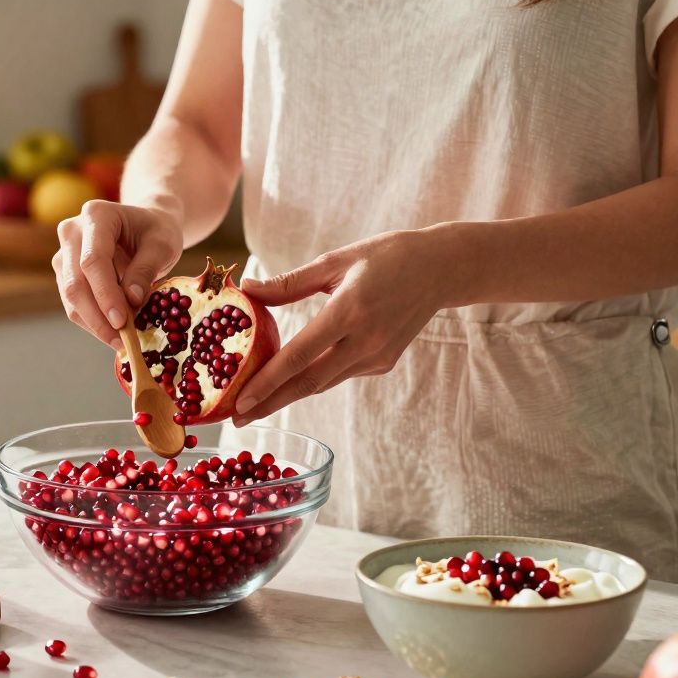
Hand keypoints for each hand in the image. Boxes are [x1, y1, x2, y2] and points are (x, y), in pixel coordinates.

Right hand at [53, 199, 184, 348]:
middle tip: (122, 341)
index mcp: (96, 215)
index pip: (93, 260)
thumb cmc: (156, 231)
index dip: (105, 294)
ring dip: (95, 324)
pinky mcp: (65, 273)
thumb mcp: (162, 245)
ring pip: (71, 297)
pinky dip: (93, 322)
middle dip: (98, 317)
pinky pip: (73, 304)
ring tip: (122, 341)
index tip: (122, 321)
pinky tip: (114, 334)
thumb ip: (146, 269)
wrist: (145, 225)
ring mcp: (64, 253)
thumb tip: (132, 300)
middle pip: (76, 282)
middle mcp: (71, 231)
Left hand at [233, 229, 450, 425]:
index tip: (239, 403)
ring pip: (322, 383)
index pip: (299, 356)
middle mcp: (365, 341)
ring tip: (254, 405)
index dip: (266, 383)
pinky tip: (290, 381)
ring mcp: (377, 356)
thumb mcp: (335, 261)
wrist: (441, 269)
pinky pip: (339, 374)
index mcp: (349, 311)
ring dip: (287, 396)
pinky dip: (312, 378)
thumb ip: (289, 283)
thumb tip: (248, 289)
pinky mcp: (384, 363)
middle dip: (269, 404)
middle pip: (308, 383)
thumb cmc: (385, 256)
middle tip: (236, 420)